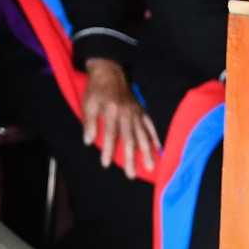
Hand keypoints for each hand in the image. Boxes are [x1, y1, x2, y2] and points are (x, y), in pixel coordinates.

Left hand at [80, 58, 159, 177]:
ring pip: (143, 135)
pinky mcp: (142, 111)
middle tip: (131, 175)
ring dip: (147, 152)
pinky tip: (160, 149)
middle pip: (130, 139)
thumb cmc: (97, 90)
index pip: (111, 135)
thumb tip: (88, 142)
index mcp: (112, 112)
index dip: (108, 150)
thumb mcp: (88, 104)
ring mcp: (137, 113)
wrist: (109, 72)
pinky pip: (151, 126)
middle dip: (131, 158)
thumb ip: (89, 123)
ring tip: (150, 167)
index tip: (106, 164)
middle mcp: (127, 114)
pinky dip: (156, 138)